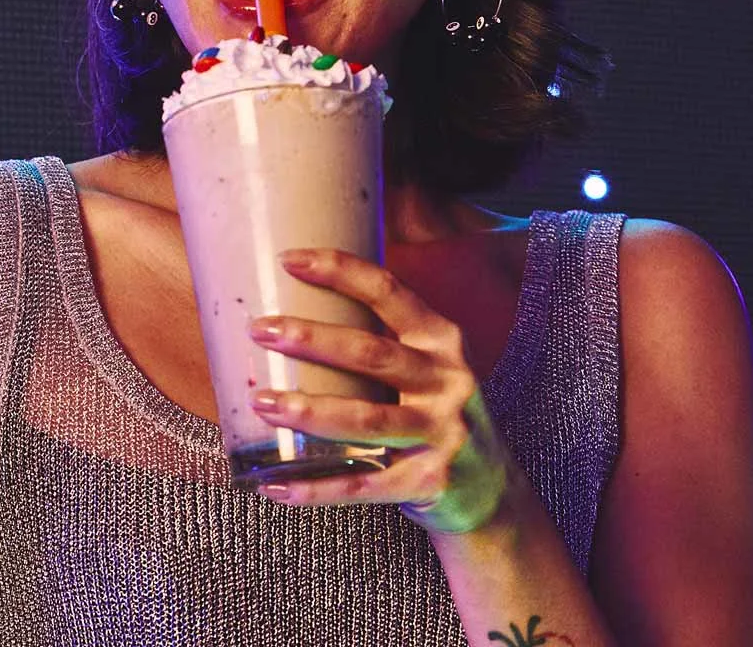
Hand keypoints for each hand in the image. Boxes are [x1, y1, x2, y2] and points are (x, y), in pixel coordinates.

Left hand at [245, 248, 510, 534]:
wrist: (493, 493)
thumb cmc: (435, 415)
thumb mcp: (424, 368)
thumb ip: (376, 341)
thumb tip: (286, 315)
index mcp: (440, 342)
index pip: (389, 293)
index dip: (340, 271)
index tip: (288, 259)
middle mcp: (447, 382)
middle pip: (371, 353)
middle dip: (311, 339)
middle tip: (260, 329)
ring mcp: (443, 435)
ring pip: (365, 419)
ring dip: (308, 410)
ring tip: (261, 402)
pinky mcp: (429, 483)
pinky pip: (362, 486)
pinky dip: (315, 486)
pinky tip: (273, 484)